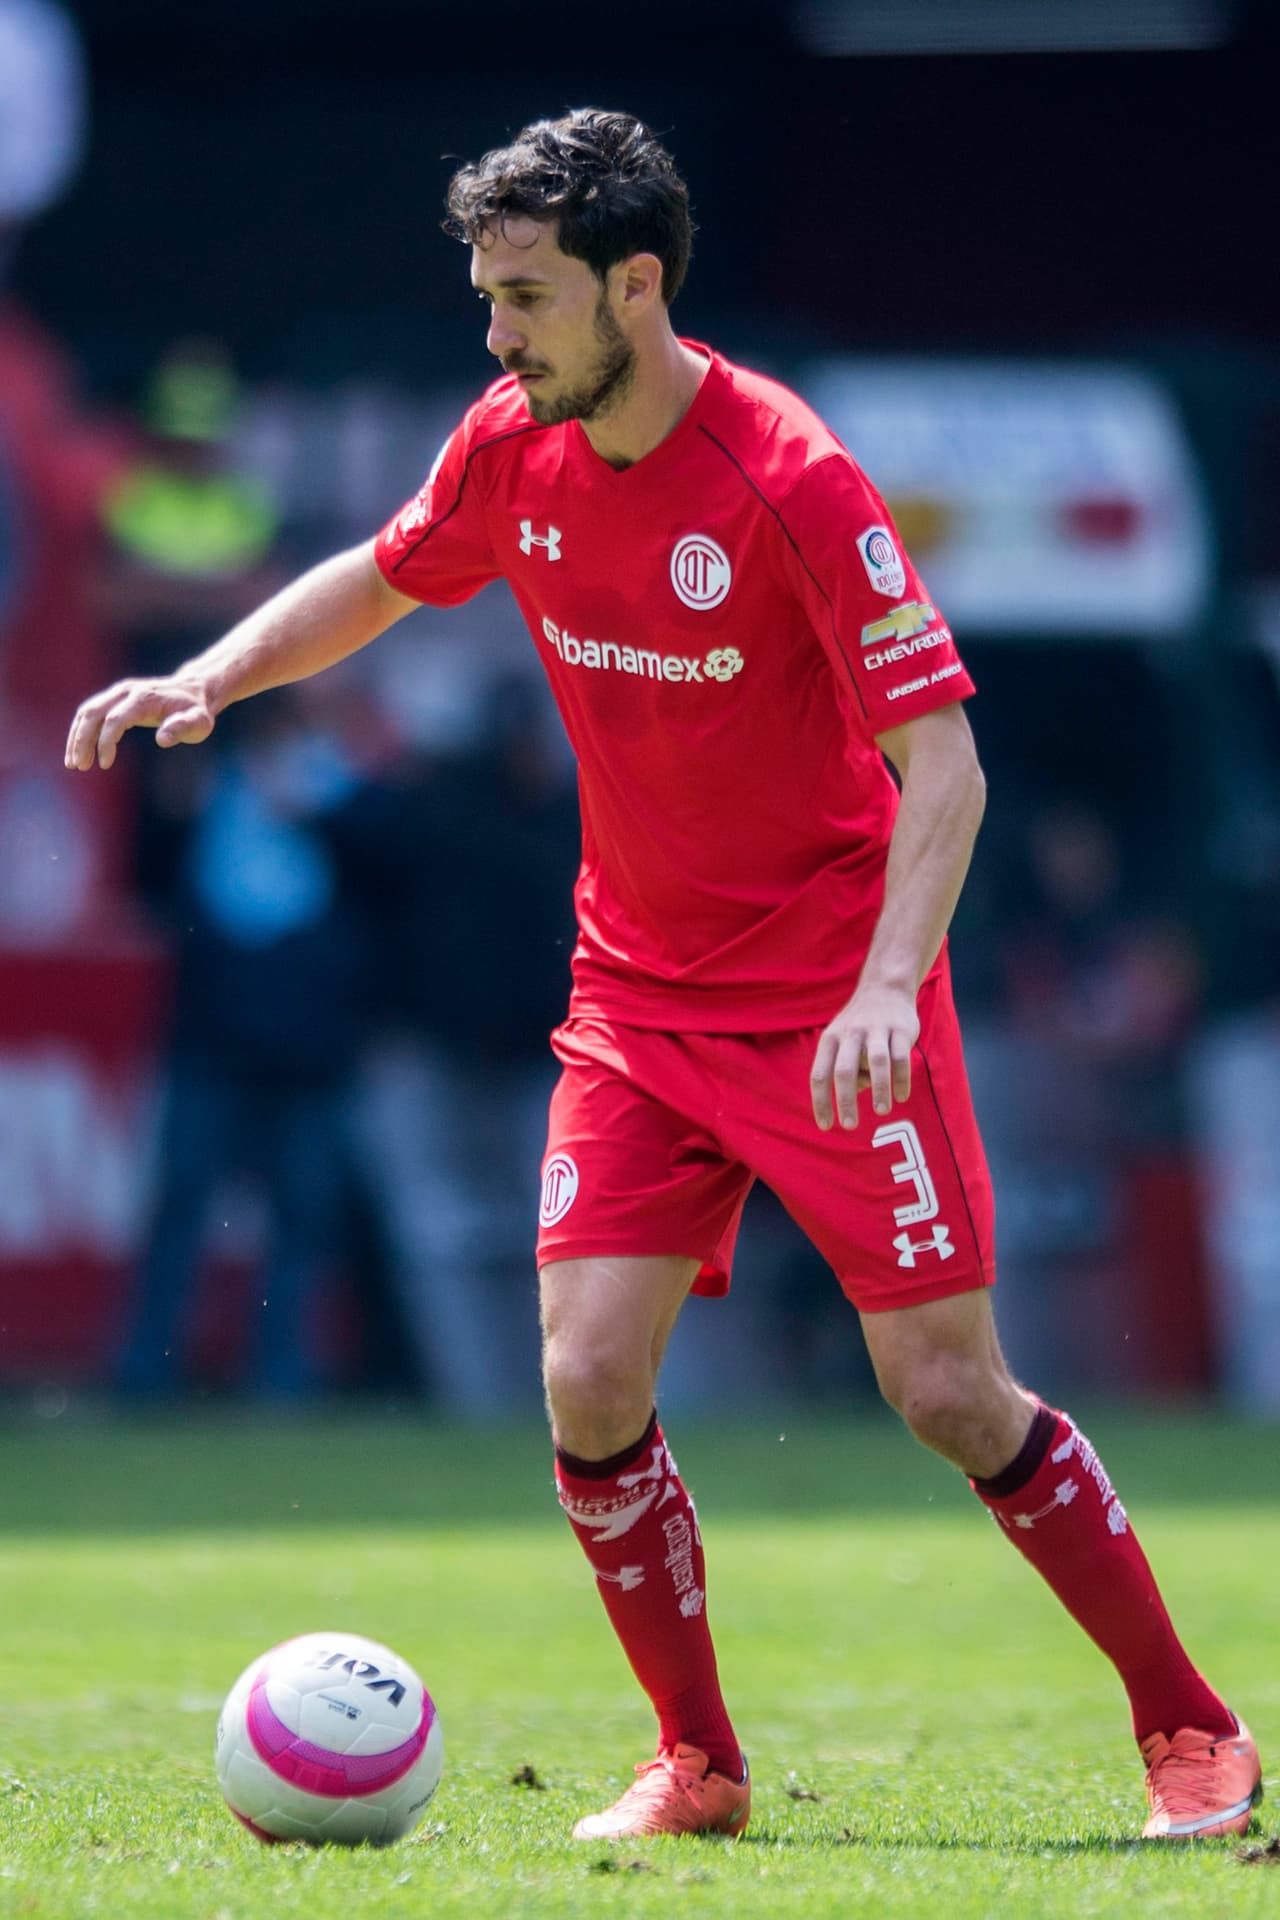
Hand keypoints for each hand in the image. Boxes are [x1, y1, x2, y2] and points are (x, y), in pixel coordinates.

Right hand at [64, 676, 216, 770]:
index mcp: (143, 698)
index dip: (106, 742)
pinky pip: (90, 713)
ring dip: (76, 737)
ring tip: (73, 764)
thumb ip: (182, 728)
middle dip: (82, 741)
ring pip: (87, 712)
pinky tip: (78, 752)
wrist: (193, 690)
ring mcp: (118, 692)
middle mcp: (126, 691)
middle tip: (79, 767)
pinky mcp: (114, 698)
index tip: (105, 765)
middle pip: (93, 713)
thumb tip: (163, 739)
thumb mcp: (198, 723)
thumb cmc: (196, 711)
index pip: (115, 719)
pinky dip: (81, 731)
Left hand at [810, 982, 919, 1129]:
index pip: (819, 1075)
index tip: (826, 1126)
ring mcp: (876, 1030)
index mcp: (830, 1040)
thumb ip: (846, 1072)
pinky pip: (900, 1057)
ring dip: (878, 1088)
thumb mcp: (843, 1044)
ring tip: (881, 1111)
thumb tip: (851, 1096)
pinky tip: (901, 1096)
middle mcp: (850, 1034)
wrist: (885, 989)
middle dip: (845, 1100)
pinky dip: (901, 1078)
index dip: (821, 1102)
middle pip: (843, 1070)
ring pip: (876, 1062)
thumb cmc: (860, 1027)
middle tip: (850, 1125)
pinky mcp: (900, 1029)